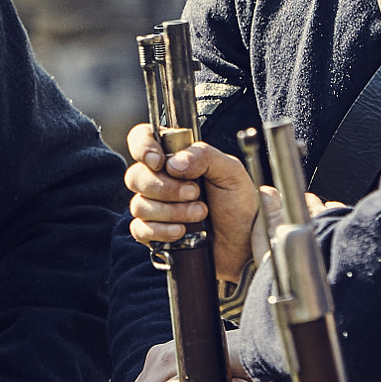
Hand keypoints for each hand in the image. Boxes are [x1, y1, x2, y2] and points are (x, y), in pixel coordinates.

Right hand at [124, 124, 268, 285]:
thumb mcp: (231, 172)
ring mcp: (154, 207)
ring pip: (139, 205)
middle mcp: (160, 180)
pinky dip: (162, 231)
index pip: (142, 139)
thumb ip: (204, 156)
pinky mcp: (153, 232)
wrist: (244, 242)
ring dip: (171, 212)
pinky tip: (182, 232)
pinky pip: (140, 229)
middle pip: (136, 176)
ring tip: (200, 213)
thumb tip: (174, 162)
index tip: (158, 162)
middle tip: (195, 193)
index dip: (142, 147)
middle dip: (166, 188)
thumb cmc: (239, 204)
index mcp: (176, 157)